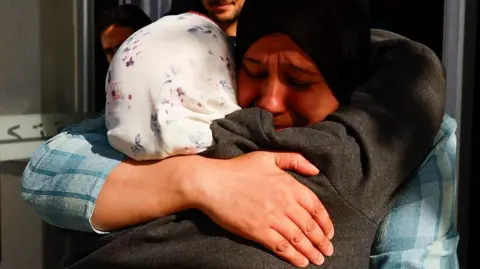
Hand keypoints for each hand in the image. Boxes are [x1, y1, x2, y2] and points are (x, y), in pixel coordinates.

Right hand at [190, 152, 334, 266]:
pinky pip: (281, 246)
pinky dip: (293, 256)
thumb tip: (315, 170)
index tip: (329, 232)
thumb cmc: (238, 168)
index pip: (316, 207)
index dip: (325, 222)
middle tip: (327, 251)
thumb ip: (294, 160)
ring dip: (311, 251)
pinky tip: (300, 262)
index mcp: (289, 185)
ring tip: (318, 259)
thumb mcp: (268, 156)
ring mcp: (272, 218)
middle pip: (310, 226)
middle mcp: (284, 202)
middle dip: (321, 241)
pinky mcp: (258, 231)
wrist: (212, 183)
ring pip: (298, 238)